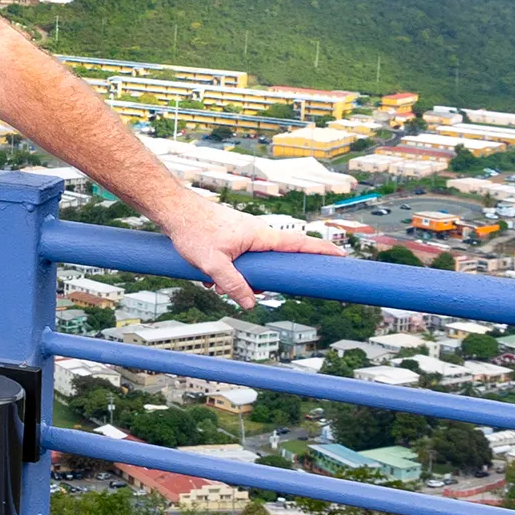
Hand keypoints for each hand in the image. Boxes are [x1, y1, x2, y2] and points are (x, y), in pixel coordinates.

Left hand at [158, 201, 339, 306]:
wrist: (173, 210)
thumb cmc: (193, 231)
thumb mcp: (213, 264)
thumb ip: (233, 285)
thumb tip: (251, 304)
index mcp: (260, 235)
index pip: (298, 243)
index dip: (320, 251)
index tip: (341, 256)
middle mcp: (256, 234)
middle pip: (276, 261)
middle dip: (264, 280)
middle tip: (254, 289)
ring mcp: (245, 236)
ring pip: (254, 264)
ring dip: (239, 278)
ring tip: (214, 281)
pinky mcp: (232, 239)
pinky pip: (239, 261)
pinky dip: (227, 271)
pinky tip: (206, 276)